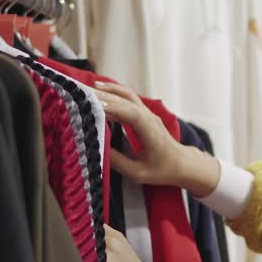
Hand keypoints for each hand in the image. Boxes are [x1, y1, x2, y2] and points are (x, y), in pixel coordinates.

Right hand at [94, 81, 220, 196]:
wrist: (181, 163)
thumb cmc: (162, 170)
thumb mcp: (138, 173)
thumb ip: (118, 162)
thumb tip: (98, 149)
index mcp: (149, 131)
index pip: (130, 113)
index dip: (113, 107)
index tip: (93, 104)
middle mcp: (148, 117)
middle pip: (125, 99)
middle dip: (103, 94)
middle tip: (80, 92)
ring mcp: (147, 113)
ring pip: (127, 95)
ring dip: (108, 89)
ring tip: (86, 88)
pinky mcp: (144, 114)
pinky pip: (128, 99)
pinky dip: (113, 94)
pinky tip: (98, 94)